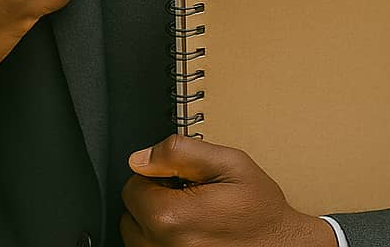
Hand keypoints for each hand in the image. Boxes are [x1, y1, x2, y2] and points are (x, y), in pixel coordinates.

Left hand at [121, 134, 337, 245]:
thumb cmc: (259, 208)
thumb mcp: (229, 163)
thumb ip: (179, 152)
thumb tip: (140, 158)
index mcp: (173, 218)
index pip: (132, 188)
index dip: (156, 176)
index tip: (180, 179)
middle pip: (131, 216)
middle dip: (153, 201)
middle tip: (188, 197)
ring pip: (138, 240)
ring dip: (156, 225)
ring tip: (192, 218)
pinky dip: (165, 243)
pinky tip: (191, 235)